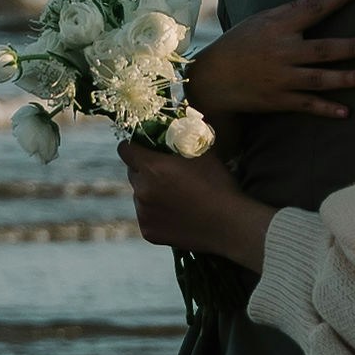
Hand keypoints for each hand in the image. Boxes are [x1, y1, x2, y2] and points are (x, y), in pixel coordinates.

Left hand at [122, 139, 273, 274]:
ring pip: (138, 195)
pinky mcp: (148, 231)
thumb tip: (173, 123)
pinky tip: (176, 212)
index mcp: (153, 168)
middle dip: (145, 170)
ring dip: (149, 191)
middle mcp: (142, 191)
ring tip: (175, 195)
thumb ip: (182, 137)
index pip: (125, 149)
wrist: (229, 226)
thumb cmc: (218, 185)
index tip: (145, 147)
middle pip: (132, 172)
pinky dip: (155, 212)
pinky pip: (145, 215)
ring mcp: (143, 213)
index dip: (134, 146)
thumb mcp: (203, 153)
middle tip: (166, 173)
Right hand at [186, 0, 354, 121]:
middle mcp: (281, 52)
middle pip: (322, 49)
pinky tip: (345, 112)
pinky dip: (325, 109)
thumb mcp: (262, 20)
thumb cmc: (240, 43)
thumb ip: (293, 8)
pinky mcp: (278, 100)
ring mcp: (281, 78)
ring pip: (318, 79)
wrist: (212, 79)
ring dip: (345, 78)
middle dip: (350, 48)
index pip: (314, 8)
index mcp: (278, 26)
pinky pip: (306, 105)